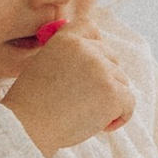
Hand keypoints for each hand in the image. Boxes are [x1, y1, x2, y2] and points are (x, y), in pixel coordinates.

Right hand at [3, 24, 134, 157]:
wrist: (28, 129)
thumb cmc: (32, 104)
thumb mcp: (44, 64)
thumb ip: (68, 56)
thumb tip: (96, 57)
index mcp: (66, 39)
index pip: (91, 28)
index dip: (94, 47)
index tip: (90, 68)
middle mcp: (86, 49)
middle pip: (112, 58)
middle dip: (104, 79)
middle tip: (85, 101)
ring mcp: (101, 70)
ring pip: (122, 81)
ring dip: (111, 99)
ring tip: (87, 114)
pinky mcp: (113, 92)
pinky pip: (129, 102)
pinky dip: (121, 115)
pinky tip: (102, 125)